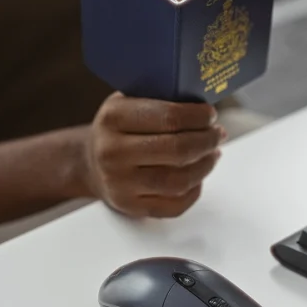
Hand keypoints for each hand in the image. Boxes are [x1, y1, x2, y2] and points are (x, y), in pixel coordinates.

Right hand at [83, 93, 225, 217]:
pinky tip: (198, 175)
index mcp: (114, 118)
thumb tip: (205, 107)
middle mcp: (113, 153)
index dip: (198, 117)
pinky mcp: (130, 207)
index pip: (169, 117)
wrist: (89, 162)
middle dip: (207, 141)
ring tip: (213, 152)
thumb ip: (161, 99)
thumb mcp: (128, 102)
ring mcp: (120, 184)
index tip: (211, 114)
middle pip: (178, 150)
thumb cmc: (118, 129)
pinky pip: (175, 205)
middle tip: (217, 133)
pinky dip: (195, 189)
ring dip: (205, 165)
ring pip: (180, 180)